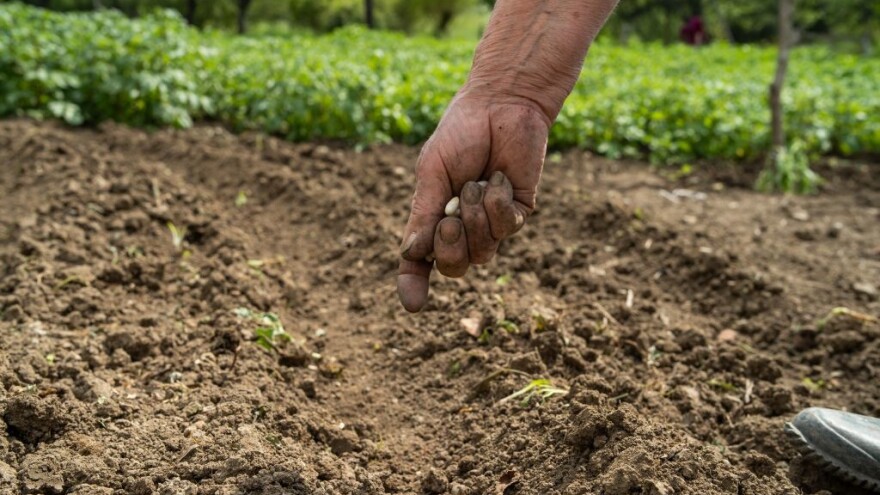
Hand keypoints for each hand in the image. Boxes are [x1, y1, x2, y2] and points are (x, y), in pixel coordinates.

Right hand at [397, 90, 550, 311]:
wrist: (501, 104)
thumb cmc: (461, 134)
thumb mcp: (431, 173)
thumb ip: (423, 213)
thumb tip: (412, 253)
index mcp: (435, 216)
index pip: (421, 260)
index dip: (414, 282)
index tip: (412, 304)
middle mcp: (464, 225)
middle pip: (455, 266)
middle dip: (450, 247)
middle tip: (449, 217)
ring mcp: (493, 222)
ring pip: (483, 252)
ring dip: (474, 218)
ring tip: (475, 183)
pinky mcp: (519, 211)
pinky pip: (506, 228)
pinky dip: (496, 204)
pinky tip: (497, 178)